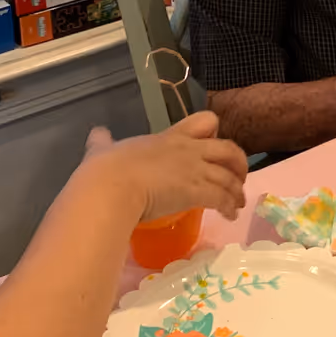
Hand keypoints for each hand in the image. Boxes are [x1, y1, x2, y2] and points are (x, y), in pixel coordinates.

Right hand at [77, 113, 250, 222]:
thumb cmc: (105, 169)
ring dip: (236, 191)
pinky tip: (229, 215)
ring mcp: (194, 171)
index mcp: (170, 138)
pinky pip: (222, 198)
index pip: (205, 121)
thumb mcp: (105, 149)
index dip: (214, 132)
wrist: (110, 187)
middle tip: (238, 178)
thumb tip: (97, 133)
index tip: (213, 146)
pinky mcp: (196, 192)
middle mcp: (189, 151)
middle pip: (229, 149)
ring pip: (229, 177)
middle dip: (238, 164)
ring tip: (237, 204)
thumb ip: (103, 142)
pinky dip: (229, 207)